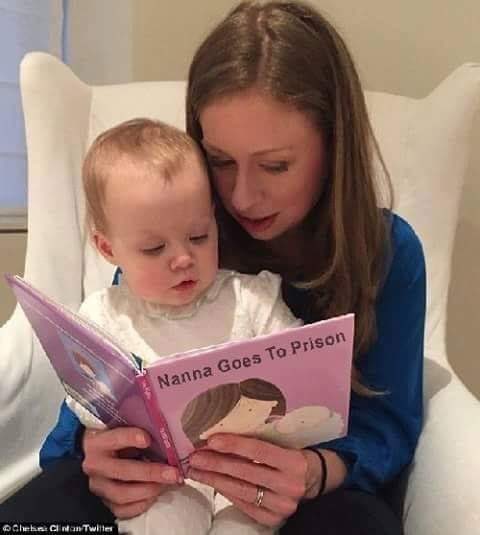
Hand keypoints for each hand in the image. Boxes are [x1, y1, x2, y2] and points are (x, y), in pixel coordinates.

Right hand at [82, 427, 182, 518]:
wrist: (93, 455)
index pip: (114, 439)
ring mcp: (98, 486)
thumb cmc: (114, 439)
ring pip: (122, 494)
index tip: (147, 439)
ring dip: (149, 490)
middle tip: (172, 473)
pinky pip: (122, 510)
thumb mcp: (121, 428)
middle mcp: (95, 466)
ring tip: (167, 484)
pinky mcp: (104, 501)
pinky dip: (142, 504)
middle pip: (123, 471)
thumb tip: (163, 435)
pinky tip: (155, 495)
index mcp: (97, 442)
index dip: (130, 438)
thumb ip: (136, 431)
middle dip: (151, 473)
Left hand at [187, 434, 330, 527]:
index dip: (234, 444)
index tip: (211, 440)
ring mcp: (282, 505)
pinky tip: (212, 483)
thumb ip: (259, 440)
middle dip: (216, 464)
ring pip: (241, 490)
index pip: (259, 451)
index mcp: (294, 461)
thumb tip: (223, 435)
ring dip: (214, 479)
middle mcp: (290, 485)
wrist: (313, 479)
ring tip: (196, 470)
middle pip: (246, 472)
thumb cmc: (292, 453)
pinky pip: (243, 504)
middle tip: (195, 457)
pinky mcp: (273, 519)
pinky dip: (226, 492)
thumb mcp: (283, 443)